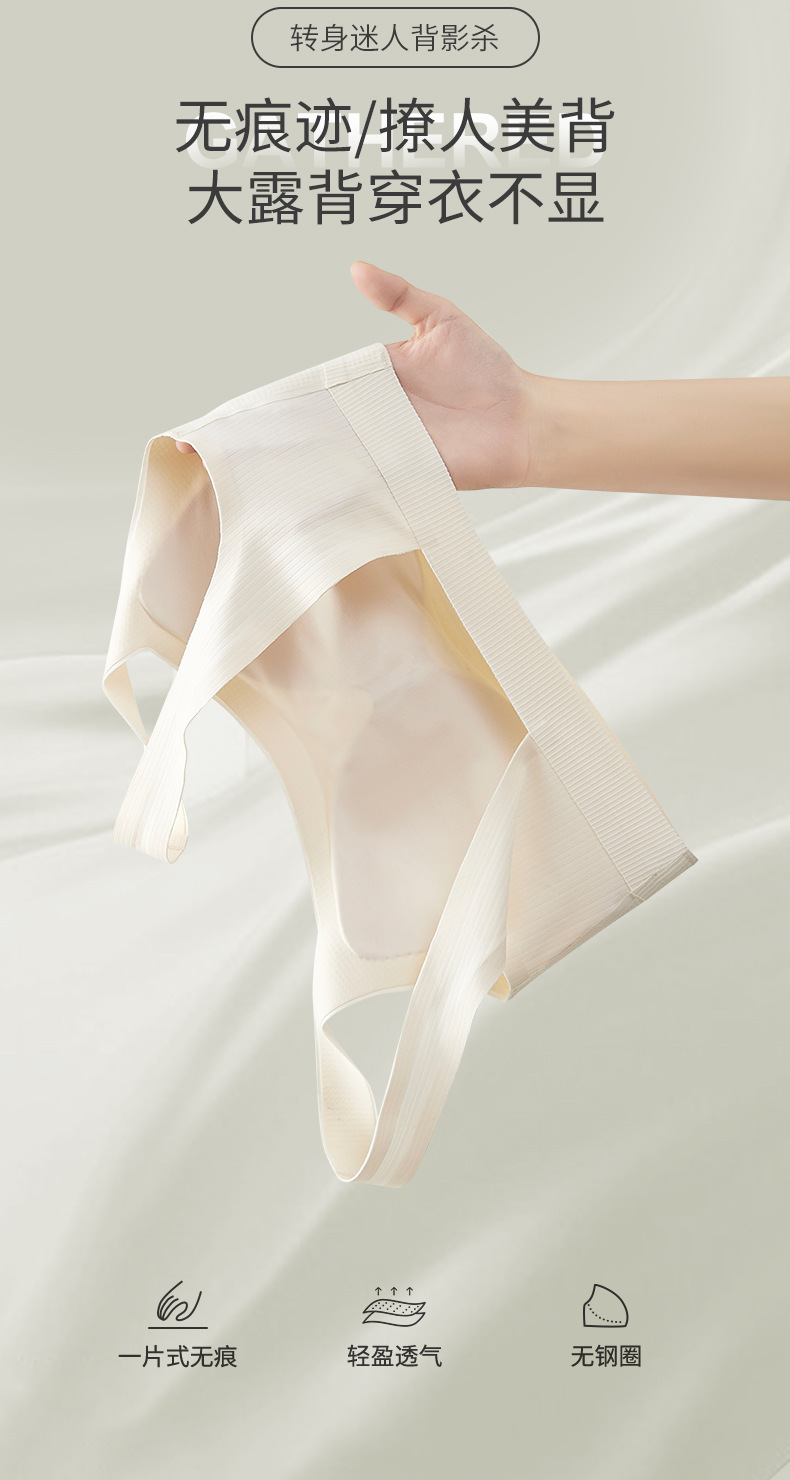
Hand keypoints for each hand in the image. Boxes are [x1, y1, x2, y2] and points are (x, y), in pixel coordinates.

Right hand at [174, 263, 535, 490]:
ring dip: (285, 473)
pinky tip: (294, 504)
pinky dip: (330, 497)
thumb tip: (355, 267)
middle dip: (258, 443)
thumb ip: (397, 295)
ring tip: (239, 482)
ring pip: (323, 463)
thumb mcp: (439, 319)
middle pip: (302, 433)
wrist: (523, 419)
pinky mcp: (399, 479)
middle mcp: (365, 420)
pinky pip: (359, 489)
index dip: (264, 403)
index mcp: (363, 381)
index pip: (303, 392)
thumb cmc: (487, 368)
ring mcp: (379, 452)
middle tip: (211, 452)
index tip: (225, 414)